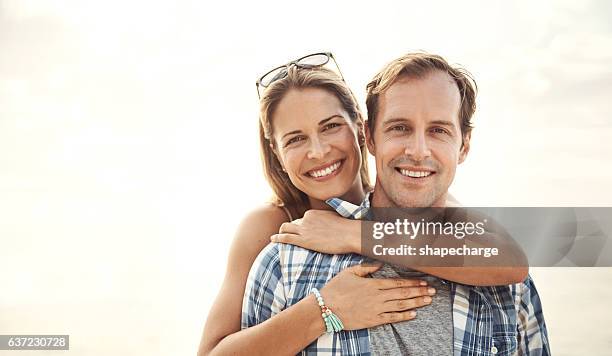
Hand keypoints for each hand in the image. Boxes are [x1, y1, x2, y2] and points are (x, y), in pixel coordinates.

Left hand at [270, 209, 359, 253]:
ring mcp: (304, 229)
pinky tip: (272, 240)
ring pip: (285, 228)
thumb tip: (331, 220)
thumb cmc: (347, 228)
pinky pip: (285, 238)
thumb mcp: (336, 217)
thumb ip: (328, 218)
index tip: (302, 231)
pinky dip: (277, 238)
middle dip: (289, 228)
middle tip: (287, 234)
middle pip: (293, 224)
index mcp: (313, 213)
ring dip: (280, 232)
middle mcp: (306, 219)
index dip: (301, 226)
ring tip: (277, 236)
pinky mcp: (303, 240)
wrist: (350, 234)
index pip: (302, 219)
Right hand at [318, 263, 436, 329]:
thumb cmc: (336, 289)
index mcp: (373, 284)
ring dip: (416, 303)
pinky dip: (403, 317)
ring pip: (401, 305)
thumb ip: (366, 267)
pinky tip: (414, 314)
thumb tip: (380, 262)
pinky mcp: (372, 320)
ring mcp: (376, 309)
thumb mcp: (350, 272)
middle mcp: (377, 297)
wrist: (325, 308)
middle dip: (419, 292)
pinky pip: (391, 318)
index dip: (412, 282)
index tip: (423, 282)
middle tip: (433, 291)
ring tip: (428, 301)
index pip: (397, 283)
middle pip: (403, 294)